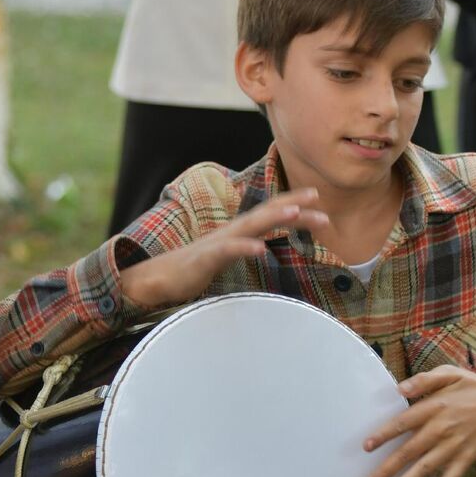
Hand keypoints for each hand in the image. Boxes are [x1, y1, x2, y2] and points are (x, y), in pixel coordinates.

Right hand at [118, 189, 328, 308]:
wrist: (158, 279)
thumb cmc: (192, 268)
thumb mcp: (225, 254)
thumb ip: (243, 246)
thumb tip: (262, 244)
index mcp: (237, 231)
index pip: (268, 211)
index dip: (291, 202)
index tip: (316, 198)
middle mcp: (230, 231)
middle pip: (264, 212)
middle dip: (291, 203)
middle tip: (317, 196)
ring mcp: (217, 244)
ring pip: (249, 226)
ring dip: (273, 218)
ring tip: (295, 213)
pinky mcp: (204, 260)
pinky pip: (227, 251)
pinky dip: (244, 247)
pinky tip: (260, 248)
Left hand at [362, 365, 475, 476]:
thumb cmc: (474, 388)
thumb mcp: (450, 373)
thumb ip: (424, 379)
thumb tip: (399, 388)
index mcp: (434, 407)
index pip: (402, 423)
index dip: (383, 435)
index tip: (366, 447)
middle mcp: (442, 429)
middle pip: (409, 451)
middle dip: (387, 469)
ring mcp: (455, 446)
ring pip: (426, 468)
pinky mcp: (467, 458)